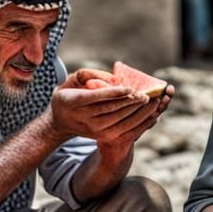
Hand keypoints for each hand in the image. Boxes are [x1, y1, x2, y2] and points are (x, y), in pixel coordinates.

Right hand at [47, 69, 172, 147]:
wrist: (61, 122)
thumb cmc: (68, 95)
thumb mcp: (70, 81)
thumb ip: (88, 74)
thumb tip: (113, 78)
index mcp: (73, 101)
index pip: (96, 97)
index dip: (114, 93)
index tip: (130, 88)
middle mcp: (82, 117)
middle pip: (111, 109)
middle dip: (131, 102)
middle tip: (147, 95)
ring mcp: (92, 129)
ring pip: (119, 120)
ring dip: (138, 112)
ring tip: (152, 103)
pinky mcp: (101, 136)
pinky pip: (123, 129)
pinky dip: (138, 123)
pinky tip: (149, 115)